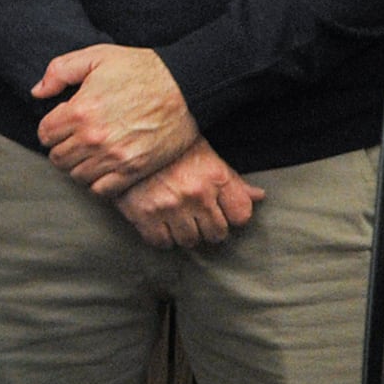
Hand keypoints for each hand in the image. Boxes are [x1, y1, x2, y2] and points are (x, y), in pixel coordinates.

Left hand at [33, 45, 197, 194]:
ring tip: (89, 153)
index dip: (50, 129)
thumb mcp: (96, 57)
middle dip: (62, 148)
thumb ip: (59, 71)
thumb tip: (37, 92)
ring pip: (77, 175)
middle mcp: (94, 138)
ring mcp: (115, 157)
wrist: (187, 87)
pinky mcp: (135, 169)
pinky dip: (98, 182)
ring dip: (79, 165)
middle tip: (75, 139)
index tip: (62, 124)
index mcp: (80, 111)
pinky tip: (104, 167)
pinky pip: (102, 189)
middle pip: (58, 158)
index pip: (45, 134)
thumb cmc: (141, 70)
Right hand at [115, 138, 264, 248]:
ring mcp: (170, 206)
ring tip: (175, 218)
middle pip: (217, 233)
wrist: (123, 141)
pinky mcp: (144, 215)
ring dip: (184, 234)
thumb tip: (260, 197)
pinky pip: (161, 242)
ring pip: (190, 241)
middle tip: (195, 216)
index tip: (220, 211)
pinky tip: (157, 222)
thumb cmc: (169, 148)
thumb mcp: (205, 155)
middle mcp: (196, 193)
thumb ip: (232, 180)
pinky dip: (160, 237)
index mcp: (215, 176)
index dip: (231, 215)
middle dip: (207, 227)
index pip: (241, 215)